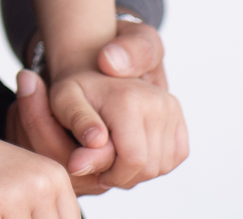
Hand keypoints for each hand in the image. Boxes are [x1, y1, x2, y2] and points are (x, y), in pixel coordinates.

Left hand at [6, 20, 174, 194]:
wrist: (92, 66)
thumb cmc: (75, 88)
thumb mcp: (64, 101)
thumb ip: (78, 125)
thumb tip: (93, 145)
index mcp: (129, 100)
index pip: (133, 161)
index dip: (112, 175)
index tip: (91, 168)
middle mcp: (158, 102)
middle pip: (149, 167)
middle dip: (123, 176)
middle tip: (101, 165)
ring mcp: (171, 107)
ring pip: (163, 165)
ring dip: (138, 171)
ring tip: (113, 157)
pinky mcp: (178, 115)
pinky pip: (176, 155)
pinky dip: (156, 162)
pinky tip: (132, 151)